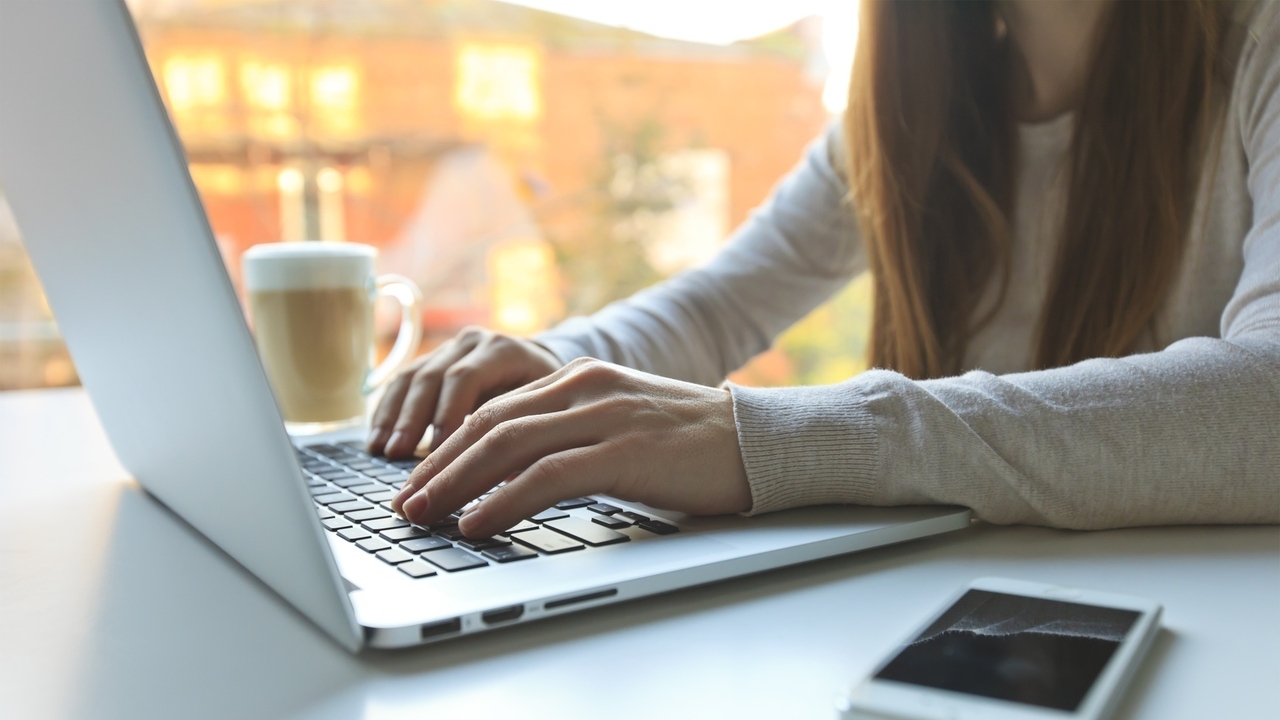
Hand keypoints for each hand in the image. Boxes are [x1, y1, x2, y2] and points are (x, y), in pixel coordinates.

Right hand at [368, 327, 562, 457]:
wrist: (543, 368)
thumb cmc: (551, 398)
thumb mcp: (549, 410)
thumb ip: (529, 435)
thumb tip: (512, 483)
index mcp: (504, 350)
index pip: (467, 378)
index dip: (448, 413)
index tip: (438, 450)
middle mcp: (474, 343)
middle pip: (434, 376)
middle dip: (413, 419)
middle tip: (398, 453)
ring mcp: (450, 350)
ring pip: (412, 377)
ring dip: (394, 417)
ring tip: (382, 450)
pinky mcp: (433, 362)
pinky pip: (402, 382)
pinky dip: (387, 412)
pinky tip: (376, 440)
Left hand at [389, 358, 752, 537]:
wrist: (757, 441)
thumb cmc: (688, 445)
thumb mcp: (619, 424)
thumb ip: (569, 435)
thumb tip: (511, 476)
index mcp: (577, 378)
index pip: (492, 410)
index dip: (445, 448)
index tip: (416, 481)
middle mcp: (583, 388)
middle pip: (488, 424)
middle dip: (437, 466)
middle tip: (404, 503)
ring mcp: (603, 415)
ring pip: (507, 444)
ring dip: (456, 483)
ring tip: (425, 514)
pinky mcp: (624, 450)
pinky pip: (547, 475)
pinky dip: (503, 499)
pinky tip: (478, 521)